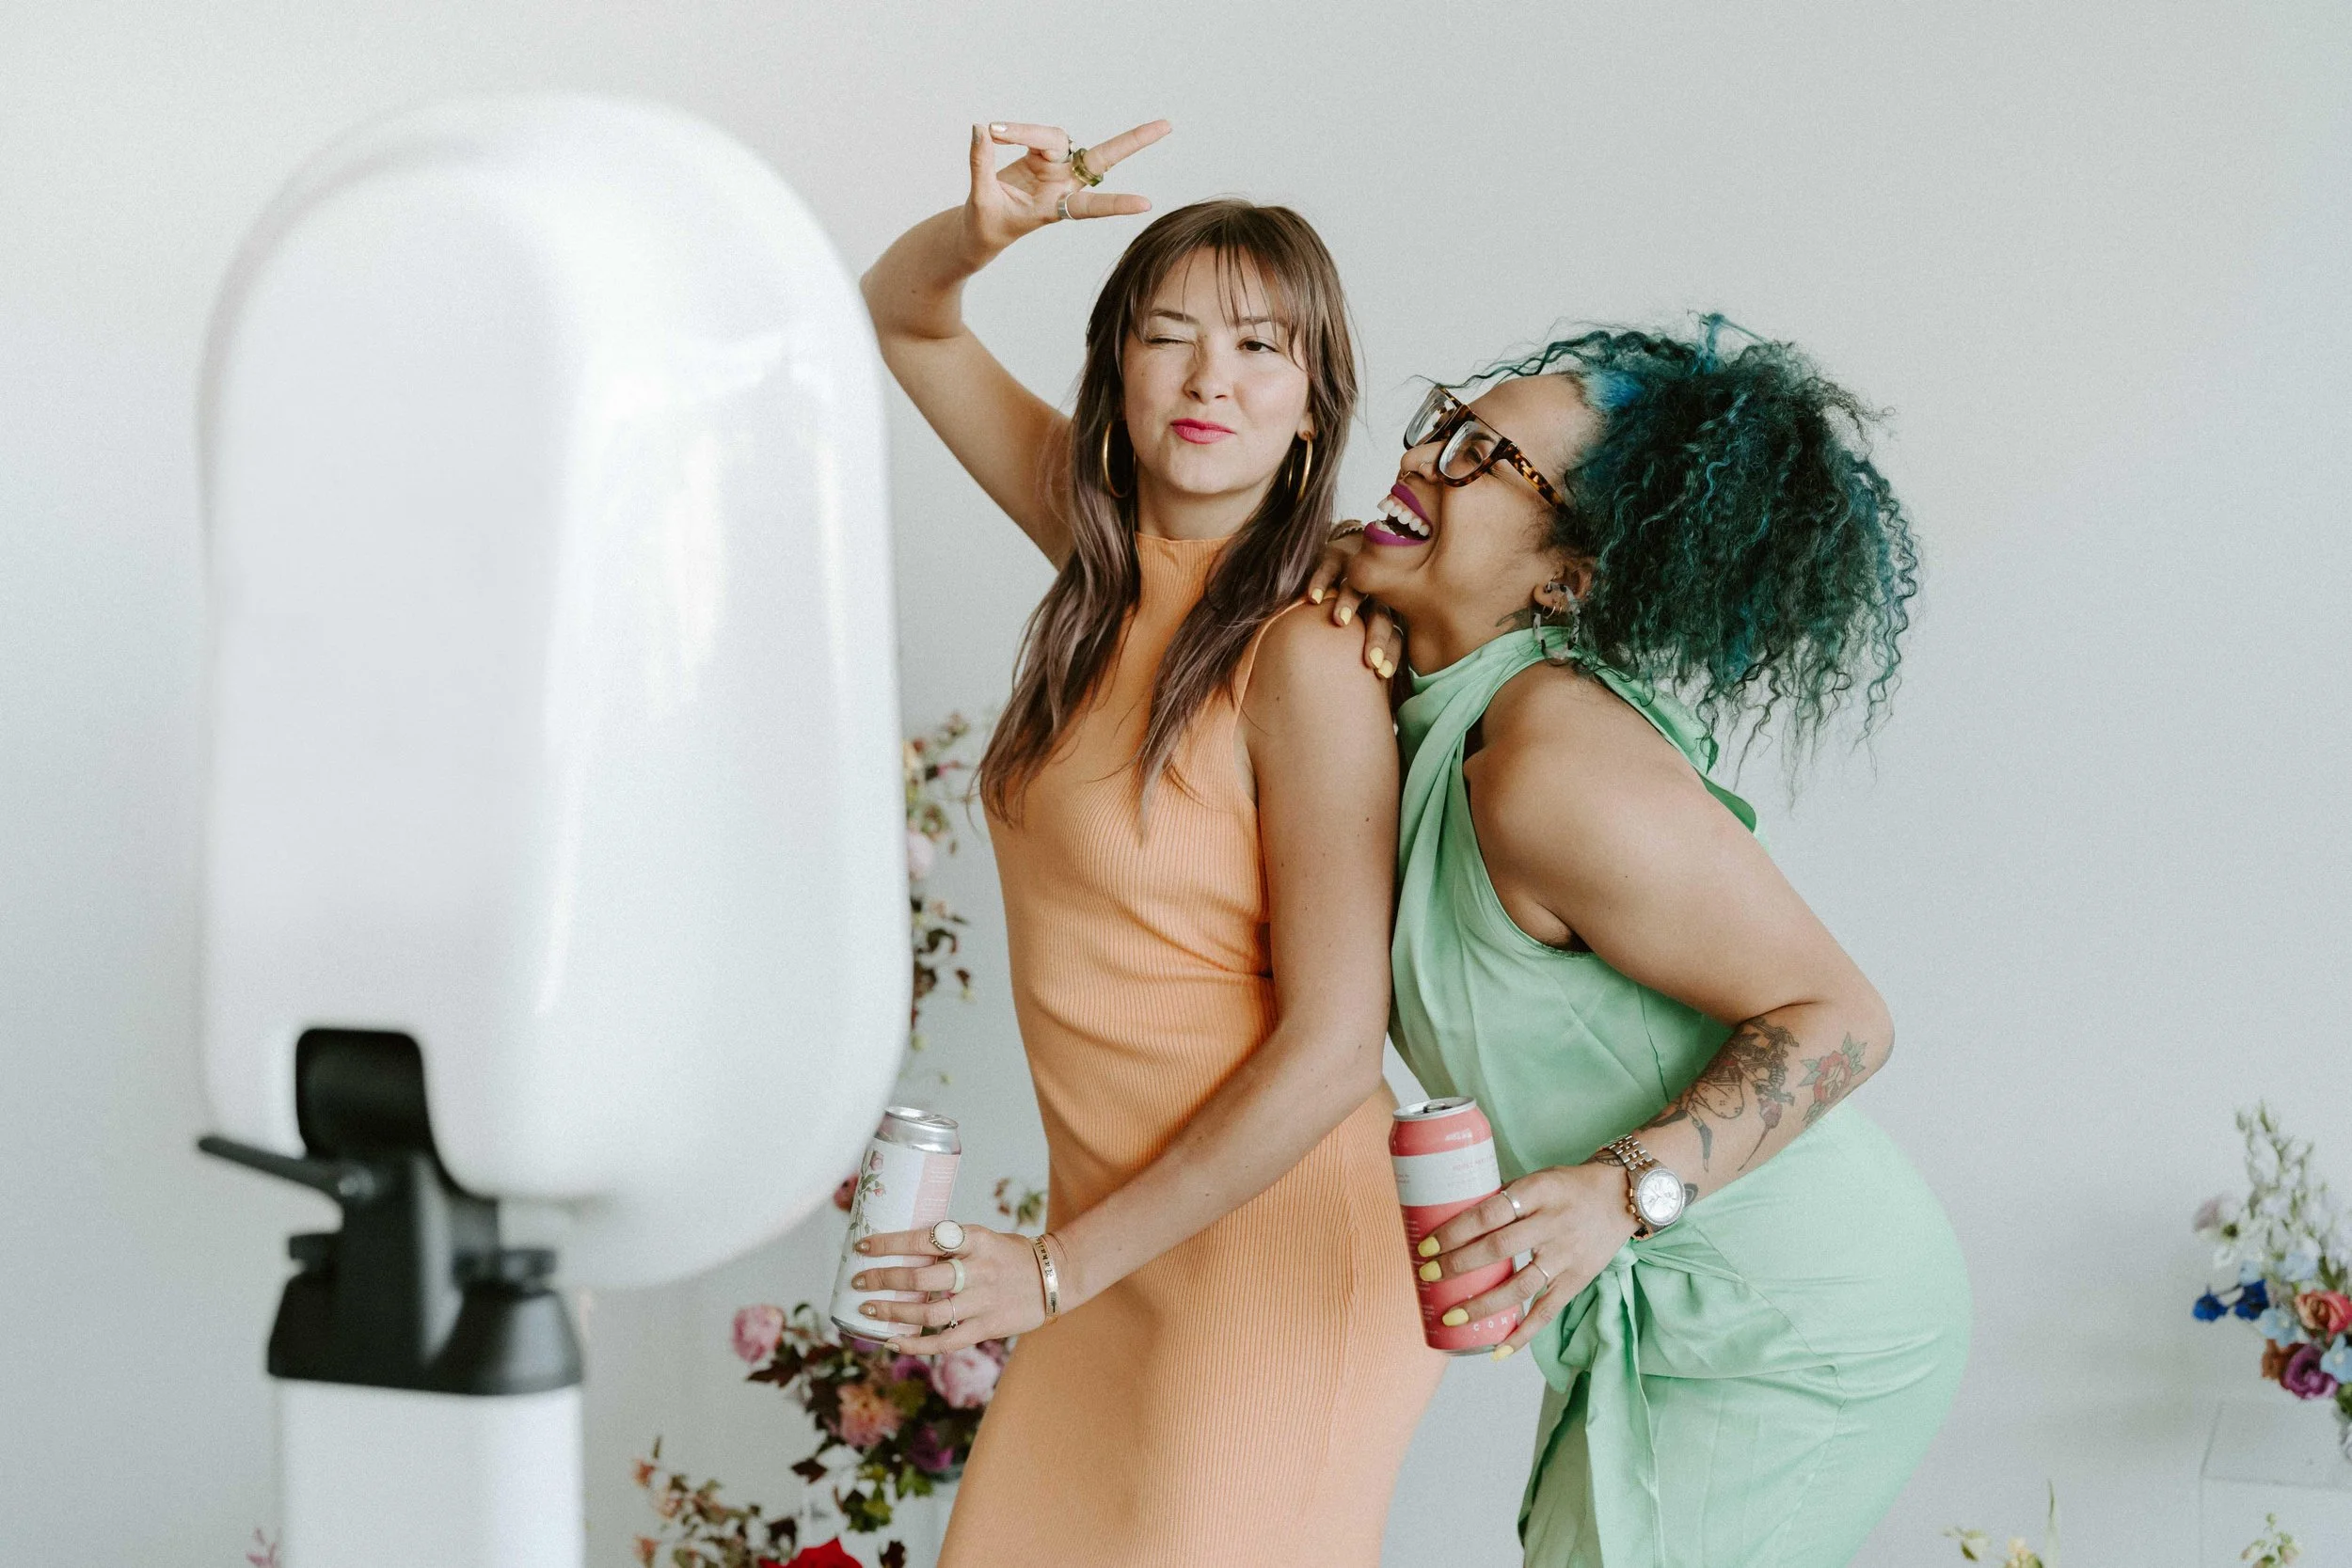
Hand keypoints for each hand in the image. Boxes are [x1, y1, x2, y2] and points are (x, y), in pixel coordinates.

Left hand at [851, 1223, 1054, 1355]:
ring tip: (868, 1310)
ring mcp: (982, 1301)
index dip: (890, 1244)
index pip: (924, 1239)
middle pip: (921, 1279)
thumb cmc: (1010, 1255)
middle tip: (859, 1281)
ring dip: (893, 1312)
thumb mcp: (983, 1238)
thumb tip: (901, 1250)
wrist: (1054, 1277)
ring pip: (928, 1313)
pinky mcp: (987, 1327)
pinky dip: (916, 1344)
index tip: (863, 1247)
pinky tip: (893, 1341)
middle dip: (883, 1280)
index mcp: (974, 1239)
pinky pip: (945, 1341)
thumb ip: (950, 1245)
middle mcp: (977, 1269)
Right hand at [960, 118, 1169, 260]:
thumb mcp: (980, 200)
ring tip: (995, 131)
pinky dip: (1015, 131)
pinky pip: (1034, 133)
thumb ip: (981, 164)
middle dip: (1132, 143)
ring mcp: (1054, 167)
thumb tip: (981, 128)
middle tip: (1167, 127)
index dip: (1115, 204)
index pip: (1090, 207)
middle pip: (1101, 159)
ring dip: (1025, 131)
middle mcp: (1062, 185)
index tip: (1146, 205)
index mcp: (1055, 208)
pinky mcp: (1039, 155)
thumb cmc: (986, 225)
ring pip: (1055, 137)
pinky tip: (995, 132)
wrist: (979, 229)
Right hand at [1306, 527, 1403, 681]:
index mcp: (1387, 610)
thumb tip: (1361, 692)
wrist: (1358, 543)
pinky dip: (1321, 582)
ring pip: (1356, 589)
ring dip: (1348, 605)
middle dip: (1375, 637)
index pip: (1393, 634)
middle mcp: (1376, 591)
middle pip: (1380, 615)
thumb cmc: (1357, 596)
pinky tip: (1312, 599)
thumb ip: (1362, 649)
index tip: (1382, 674)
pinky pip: (1329, 568)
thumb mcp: (1364, 620)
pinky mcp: (1335, 554)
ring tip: (1339, 622)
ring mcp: (1357, 571)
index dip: (1389, 653)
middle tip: (1369, 661)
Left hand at [1424, 1162, 1636, 1353]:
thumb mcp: (1537, 1179)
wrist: (1622, 1195)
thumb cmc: (1568, 1186)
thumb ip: (1504, 1199)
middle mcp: (1553, 1224)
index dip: (1455, 1231)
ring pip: (1520, 1285)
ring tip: (1452, 1315)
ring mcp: (1567, 1255)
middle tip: (1430, 1274)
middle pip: (1499, 1248)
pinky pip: (1547, 1311)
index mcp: (1537, 1192)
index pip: (1488, 1213)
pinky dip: (1522, 1333)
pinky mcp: (1578, 1279)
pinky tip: (1497, 1348)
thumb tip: (1454, 1219)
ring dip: (1483, 1304)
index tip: (1427, 1245)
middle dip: (1459, 1265)